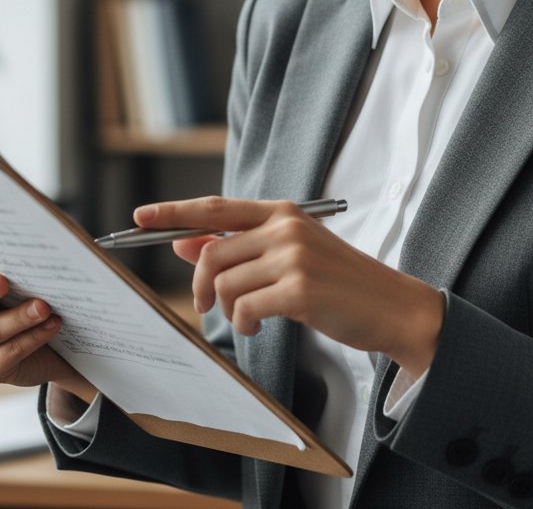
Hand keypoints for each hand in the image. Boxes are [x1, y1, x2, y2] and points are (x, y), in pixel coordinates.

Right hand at [0, 240, 95, 400]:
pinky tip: (52, 324)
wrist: (44, 345)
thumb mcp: (14, 278)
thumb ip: (10, 260)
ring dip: (19, 317)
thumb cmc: (23, 298)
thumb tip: (33, 234)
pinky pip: (9, 353)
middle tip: (3, 280)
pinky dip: (33, 337)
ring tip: (44, 306)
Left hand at [134, 197, 445, 379]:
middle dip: (200, 284)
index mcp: (281, 213)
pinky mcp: (299, 288)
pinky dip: (245, 323)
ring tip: (249, 317)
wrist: (392, 306)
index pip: (214, 206)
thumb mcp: (288, 254)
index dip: (173, 212)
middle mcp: (284, 227)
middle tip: (205, 304)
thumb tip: (184, 241)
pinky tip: (260, 325)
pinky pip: (245, 308)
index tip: (140, 217)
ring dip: (228, 309)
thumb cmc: (338, 282)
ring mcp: (292, 256)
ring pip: (225, 282)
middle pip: (211, 250)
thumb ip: (239, 245)